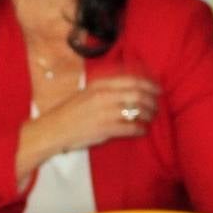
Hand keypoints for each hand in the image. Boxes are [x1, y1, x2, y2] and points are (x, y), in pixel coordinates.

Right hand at [38, 75, 160, 153]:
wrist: (54, 129)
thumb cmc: (71, 111)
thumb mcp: (88, 93)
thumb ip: (107, 89)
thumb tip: (130, 90)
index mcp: (100, 85)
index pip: (132, 81)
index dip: (149, 85)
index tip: (158, 90)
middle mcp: (104, 96)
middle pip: (138, 95)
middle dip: (152, 101)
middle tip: (156, 106)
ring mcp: (105, 112)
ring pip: (137, 111)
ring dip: (148, 115)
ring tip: (151, 118)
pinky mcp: (105, 129)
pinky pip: (130, 128)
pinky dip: (140, 129)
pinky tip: (142, 130)